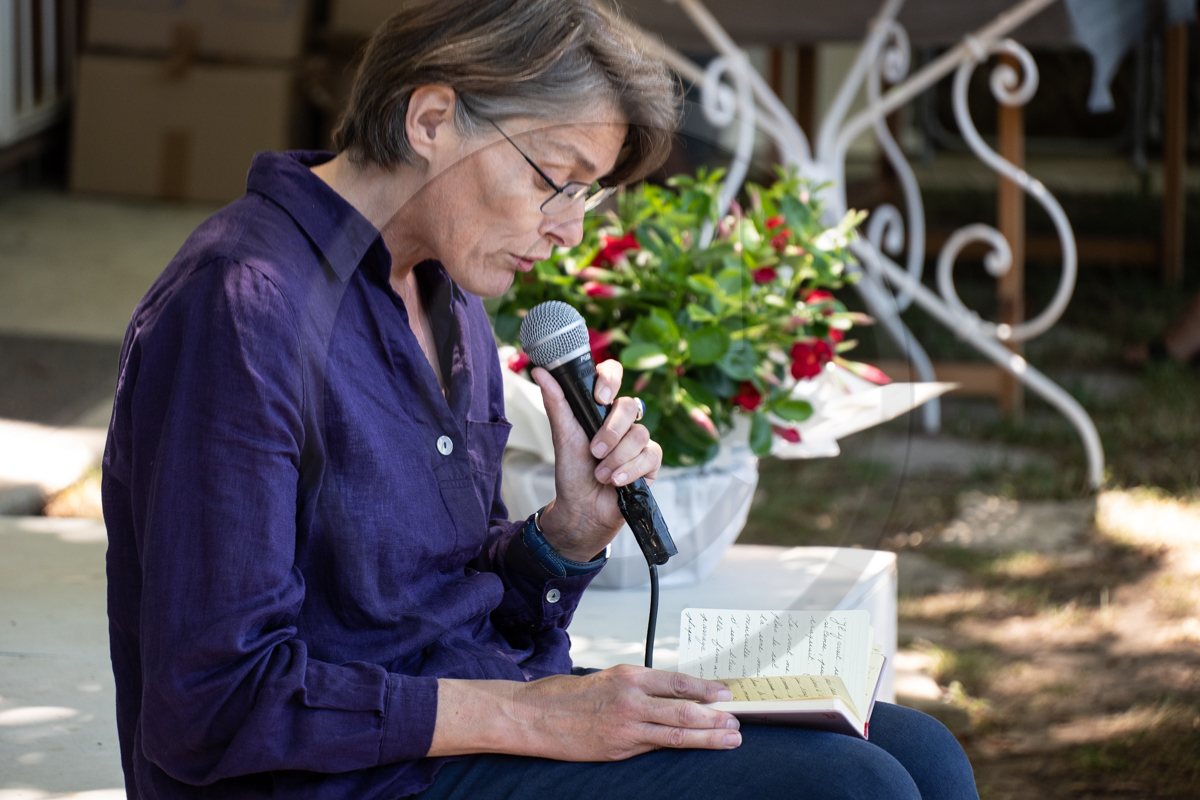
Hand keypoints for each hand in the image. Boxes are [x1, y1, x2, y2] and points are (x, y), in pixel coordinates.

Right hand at [429, 666, 740, 759]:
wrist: (531, 716)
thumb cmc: (565, 696)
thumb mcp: (606, 679)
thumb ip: (637, 688)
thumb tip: (672, 696)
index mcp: (628, 676)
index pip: (678, 682)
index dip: (706, 689)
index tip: (726, 694)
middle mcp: (631, 700)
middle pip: (685, 711)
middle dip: (716, 718)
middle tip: (738, 722)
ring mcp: (625, 728)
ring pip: (676, 734)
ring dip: (707, 737)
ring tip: (730, 738)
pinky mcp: (617, 750)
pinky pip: (654, 748)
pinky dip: (678, 747)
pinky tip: (694, 748)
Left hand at [531, 360, 661, 562]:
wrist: (582, 509)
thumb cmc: (572, 471)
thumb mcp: (562, 436)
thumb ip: (556, 402)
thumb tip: (540, 371)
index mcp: (600, 409)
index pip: (612, 375)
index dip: (610, 379)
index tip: (600, 398)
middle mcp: (622, 421)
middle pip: (630, 406)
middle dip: (611, 432)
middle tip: (594, 451)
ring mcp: (638, 441)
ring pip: (640, 434)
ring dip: (616, 458)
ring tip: (600, 474)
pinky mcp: (650, 461)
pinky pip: (651, 455)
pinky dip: (631, 469)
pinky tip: (617, 481)